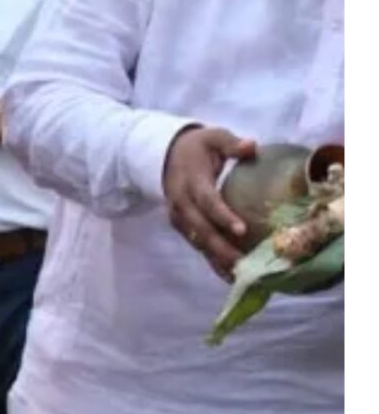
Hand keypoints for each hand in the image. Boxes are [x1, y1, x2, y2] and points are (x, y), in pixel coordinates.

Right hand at [162, 125, 258, 278]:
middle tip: (243, 264)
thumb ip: (230, 143)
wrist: (163, 155)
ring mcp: (179, 218)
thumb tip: (250, 146)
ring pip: (197, 242)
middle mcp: (181, 204)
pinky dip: (212, 260)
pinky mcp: (182, 227)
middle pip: (201, 230)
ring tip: (238, 276)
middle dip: (221, 249)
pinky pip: (197, 245)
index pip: (207, 202)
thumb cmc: (195, 147)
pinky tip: (229, 275)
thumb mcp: (212, 137)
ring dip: (217, 260)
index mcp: (191, 182)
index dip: (222, 216)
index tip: (242, 230)